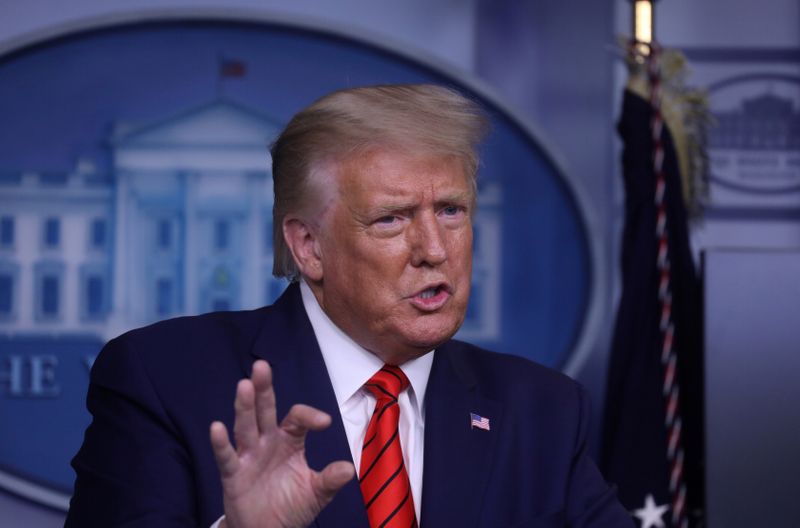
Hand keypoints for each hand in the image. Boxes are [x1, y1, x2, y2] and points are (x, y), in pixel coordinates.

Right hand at [210, 360, 354, 527]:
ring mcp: (249, 456)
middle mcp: (267, 442)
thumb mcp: (316, 492)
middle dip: (264, 389)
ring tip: (244, 385)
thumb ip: (330, 479)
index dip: (310, 416)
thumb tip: (349, 468)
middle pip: (265, 410)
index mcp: (289, 440)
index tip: (324, 422)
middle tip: (262, 366)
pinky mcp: (233, 474)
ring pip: (245, 427)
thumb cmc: (291, 505)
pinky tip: (217, 427)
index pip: (297, 418)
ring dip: (244, 407)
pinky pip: (227, 457)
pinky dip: (221, 443)